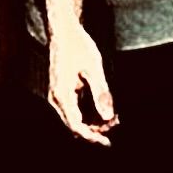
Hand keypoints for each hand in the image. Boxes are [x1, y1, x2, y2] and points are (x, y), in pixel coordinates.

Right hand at [46, 24, 118, 146]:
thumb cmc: (78, 45)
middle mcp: (55, 98)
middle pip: (74, 125)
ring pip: (74, 118)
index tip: (108, 142)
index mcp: (62, 95)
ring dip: (93, 121)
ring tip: (114, 117)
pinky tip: (103, 108)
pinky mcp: (61, 92)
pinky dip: (88, 112)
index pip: (76, 126)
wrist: (64, 30)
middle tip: (116, 123)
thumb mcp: (94, 68)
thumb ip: (101, 93)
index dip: (93, 137)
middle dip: (95, 129)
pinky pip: (73, 109)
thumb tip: (109, 117)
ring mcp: (56, 95)